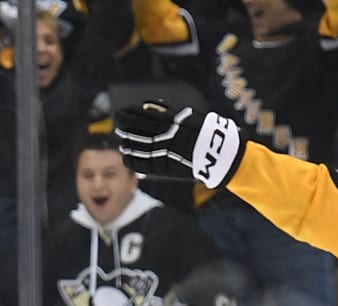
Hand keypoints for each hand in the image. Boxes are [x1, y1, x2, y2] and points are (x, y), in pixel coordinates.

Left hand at [114, 100, 243, 187]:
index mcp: (170, 121)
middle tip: (117, 124)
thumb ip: (166, 111)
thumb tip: (147, 106)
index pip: (142, 116)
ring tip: (121, 142)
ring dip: (128, 144)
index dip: (129, 115)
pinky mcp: (166, 168)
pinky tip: (127, 158)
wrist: (220, 153)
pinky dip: (133, 162)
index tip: (120, 112)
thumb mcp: (186, 115)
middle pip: (137, 131)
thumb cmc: (205, 131)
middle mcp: (165, 135)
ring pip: (138, 148)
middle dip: (125, 127)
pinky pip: (144, 166)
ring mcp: (164, 152)